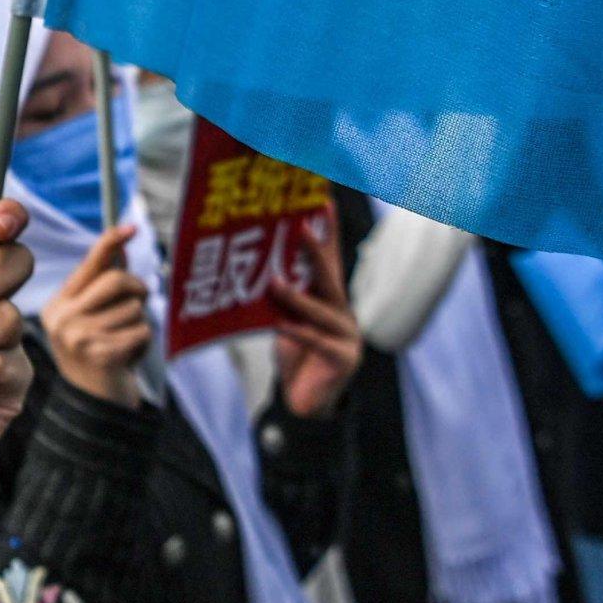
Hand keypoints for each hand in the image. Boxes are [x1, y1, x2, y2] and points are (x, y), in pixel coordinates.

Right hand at [43, 223, 153, 408]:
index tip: (131, 227)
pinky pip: (141, 330)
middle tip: (141, 301)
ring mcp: (79, 337)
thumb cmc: (100, 355)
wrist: (95, 408)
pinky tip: (129, 358)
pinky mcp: (101, 354)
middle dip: (138, 288)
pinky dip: (143, 343)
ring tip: (125, 343)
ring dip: (140, 324)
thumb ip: (104, 284)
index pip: (90, 265)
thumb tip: (121, 244)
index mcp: (58, 305)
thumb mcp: (94, 319)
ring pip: (133, 308)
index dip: (111, 242)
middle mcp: (62, 319)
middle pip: (116, 280)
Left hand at [270, 227, 363, 419]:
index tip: (321, 200)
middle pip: (328, 276)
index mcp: (329, 299)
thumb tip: (256, 268)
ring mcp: (346, 335)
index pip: (329, 259)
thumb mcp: (286, 320)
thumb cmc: (296, 355)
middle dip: (315, 250)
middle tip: (302, 226)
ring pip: (321, 310)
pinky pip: (316, 342)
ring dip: (296, 296)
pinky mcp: (342, 359)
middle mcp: (341, 311)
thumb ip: (280, 299)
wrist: (307, 402)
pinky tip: (281, 326)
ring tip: (275, 282)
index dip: (327, 230)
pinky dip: (298, 333)